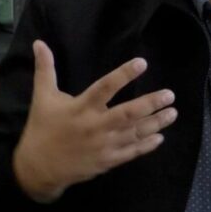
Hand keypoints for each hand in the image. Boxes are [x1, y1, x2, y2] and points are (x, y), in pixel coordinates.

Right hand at [13, 40, 177, 202]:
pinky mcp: (107, 161)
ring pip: (134, 133)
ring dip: (156, 123)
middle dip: (151, 103)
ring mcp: (103, 145)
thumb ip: (45, 69)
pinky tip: (160, 137)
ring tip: (173, 113)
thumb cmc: (42, 128)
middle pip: (128, 113)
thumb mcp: (42, 97)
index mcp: (81, 107)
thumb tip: (39, 43)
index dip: (123, 74)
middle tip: (170, 95)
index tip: (142, 63)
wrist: (38, 168)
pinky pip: (131, 152)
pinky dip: (146, 145)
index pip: (105, 87)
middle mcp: (95, 126)